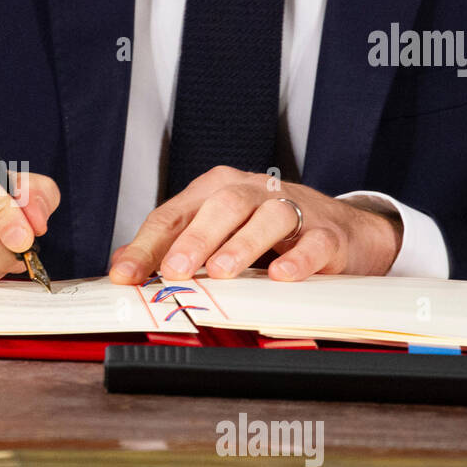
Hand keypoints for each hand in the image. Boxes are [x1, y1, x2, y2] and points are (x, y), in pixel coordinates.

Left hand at [108, 166, 401, 283]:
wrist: (342, 230)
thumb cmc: (268, 231)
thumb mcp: (214, 234)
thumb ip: (169, 248)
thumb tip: (124, 267)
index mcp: (215, 191)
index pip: (174, 214)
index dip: (147, 245)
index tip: (125, 275)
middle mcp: (252, 193)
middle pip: (221, 206)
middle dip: (194, 239)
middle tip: (173, 270)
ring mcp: (292, 210)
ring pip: (266, 217)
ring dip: (241, 244)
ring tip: (220, 272)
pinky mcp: (327, 233)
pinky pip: (313, 242)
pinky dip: (298, 258)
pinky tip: (282, 275)